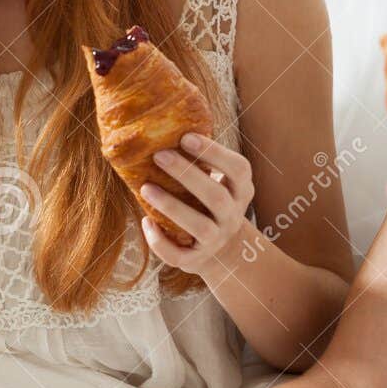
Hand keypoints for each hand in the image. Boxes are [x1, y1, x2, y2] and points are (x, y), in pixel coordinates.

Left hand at [139, 131, 253, 278]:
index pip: (238, 169)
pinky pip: (178, 255)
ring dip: (171, 206)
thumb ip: (200, 162)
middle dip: (187, 174)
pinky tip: (146, 222)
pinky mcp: (197, 261)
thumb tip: (163, 126)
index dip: (214, 153)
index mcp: (241, 190)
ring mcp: (217, 240)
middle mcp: (233, 216)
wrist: (222, 252)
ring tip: (145, 187)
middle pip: (216, 196)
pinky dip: (160, 241)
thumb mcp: (218, 182)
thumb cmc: (209, 204)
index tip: (186, 137)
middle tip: (159, 155)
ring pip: (199, 226)